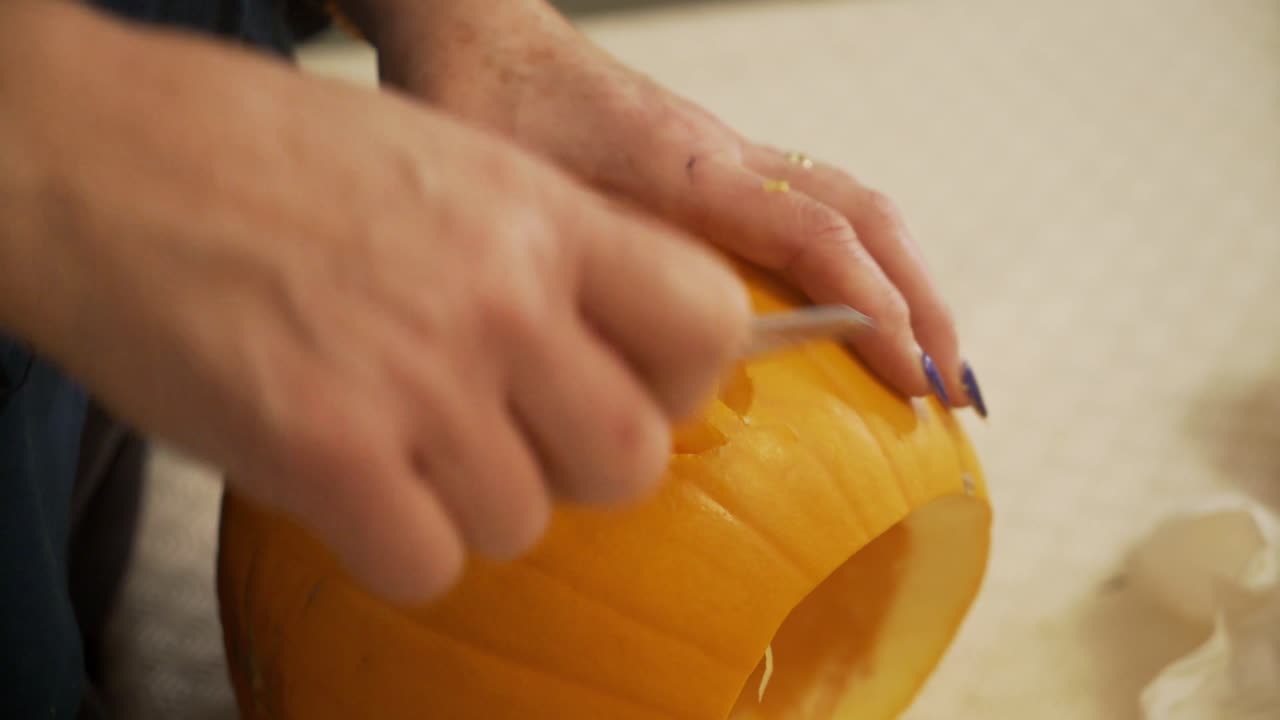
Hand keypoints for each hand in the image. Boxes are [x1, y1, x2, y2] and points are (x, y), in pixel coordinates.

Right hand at [0, 2, 748, 601]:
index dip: (678, 377)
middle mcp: (500, 296)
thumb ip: (542, 254)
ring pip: (522, 521)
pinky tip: (349, 481)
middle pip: (630, 456)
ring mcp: (420, 378)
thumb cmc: (262, 155)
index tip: (628, 385)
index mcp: (541, 213)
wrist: (99, 158)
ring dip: (466, 502)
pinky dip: (393, 542)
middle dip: (577, 467)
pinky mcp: (329, 453)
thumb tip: (609, 350)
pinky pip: (427, 563)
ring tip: (399, 442)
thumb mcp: (447, 165)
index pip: (705, 324)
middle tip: (511, 436)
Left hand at [370, 0, 977, 408]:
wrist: (484, 36)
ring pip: (853, 203)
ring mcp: (732, 150)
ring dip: (908, 278)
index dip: (875, 311)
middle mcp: (729, 154)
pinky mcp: (720, 157)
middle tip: (954, 388)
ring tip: (935, 356)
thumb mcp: (519, 206)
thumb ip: (580, 278)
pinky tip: (867, 306)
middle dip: (925, 302)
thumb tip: (627, 381)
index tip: (914, 381)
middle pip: (865, 215)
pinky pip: (820, 200)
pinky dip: (865, 257)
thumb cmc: (486, 112)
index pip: (815, 237)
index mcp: (688, 167)